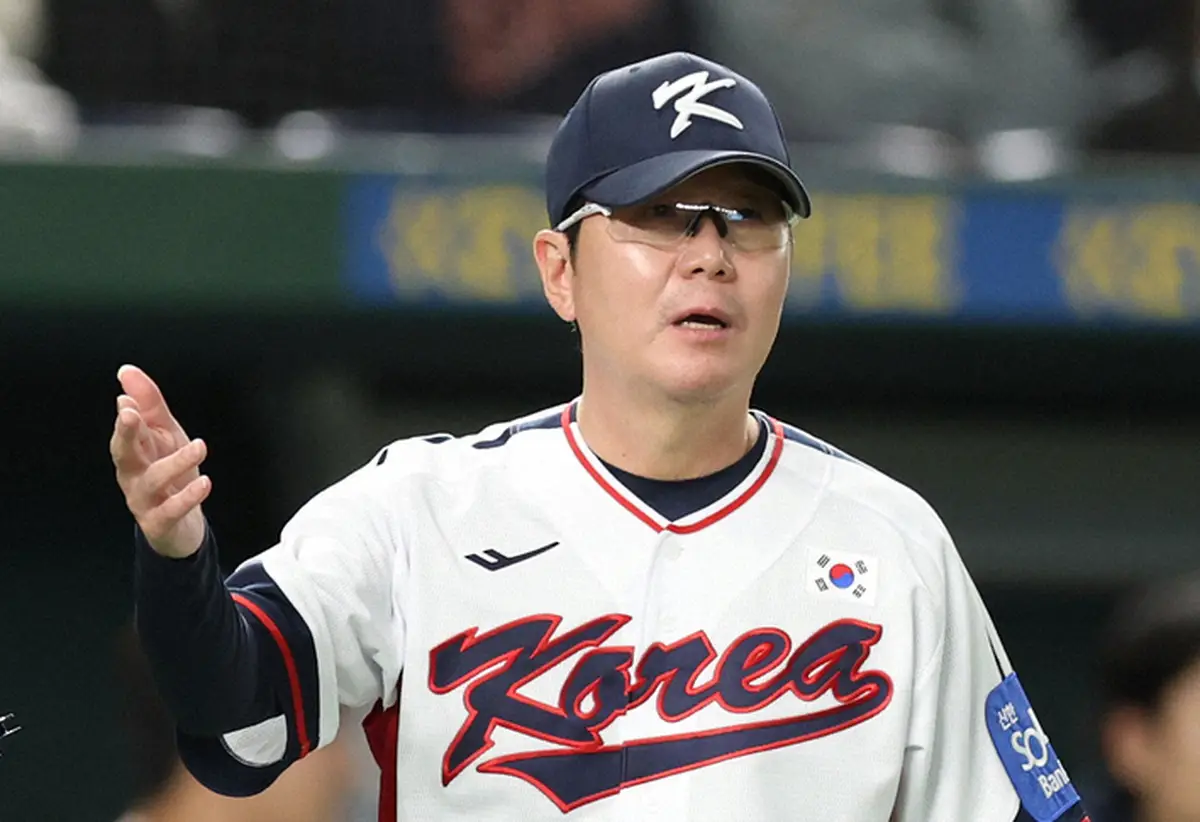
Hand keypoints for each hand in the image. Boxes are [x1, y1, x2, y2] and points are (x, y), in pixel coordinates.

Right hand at [110, 364, 210, 557]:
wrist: (179, 523)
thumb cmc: (170, 474)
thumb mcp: (164, 434)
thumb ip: (149, 404)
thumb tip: (127, 372)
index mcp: (134, 449)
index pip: (127, 429)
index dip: (127, 414)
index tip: (127, 398)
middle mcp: (133, 473)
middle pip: (123, 452)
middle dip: (125, 433)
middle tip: (131, 415)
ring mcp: (144, 499)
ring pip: (152, 480)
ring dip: (175, 461)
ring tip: (199, 446)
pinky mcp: (159, 522)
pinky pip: (171, 510)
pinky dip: (187, 497)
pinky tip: (204, 482)